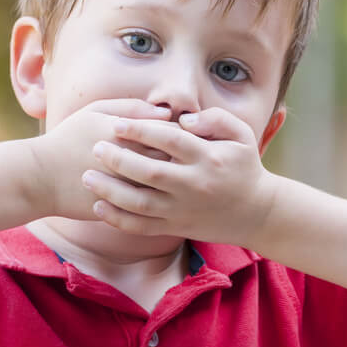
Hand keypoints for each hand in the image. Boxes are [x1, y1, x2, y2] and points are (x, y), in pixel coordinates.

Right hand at [29, 99, 171, 220]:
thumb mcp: (95, 111)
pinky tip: (158, 195)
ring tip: (172, 177)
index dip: (180, 135)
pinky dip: (160, 201)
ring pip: (166, 186)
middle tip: (181, 158)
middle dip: (181, 159)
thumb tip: (167, 113)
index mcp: (127, 134)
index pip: (171, 132)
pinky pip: (151, 208)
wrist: (39, 178)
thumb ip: (131, 108)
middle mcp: (130, 162)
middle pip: (174, 160)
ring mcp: (126, 189)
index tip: (177, 138)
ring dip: (173, 182)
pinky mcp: (121, 211)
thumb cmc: (68, 139)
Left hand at [81, 107, 275, 245]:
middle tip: (96, 148)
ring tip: (88, 176)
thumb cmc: (244, 166)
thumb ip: (214, 118)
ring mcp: (183, 210)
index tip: (117, 123)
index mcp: (208, 158)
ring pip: (141, 203)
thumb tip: (182, 119)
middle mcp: (194, 185)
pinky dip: (118, 220)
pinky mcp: (176, 228)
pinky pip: (142, 227)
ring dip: (111, 191)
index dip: (141, 130)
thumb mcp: (241, 134)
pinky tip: (98, 207)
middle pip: (150, 172)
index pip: (169, 140)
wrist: (258, 213)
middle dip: (119, 159)